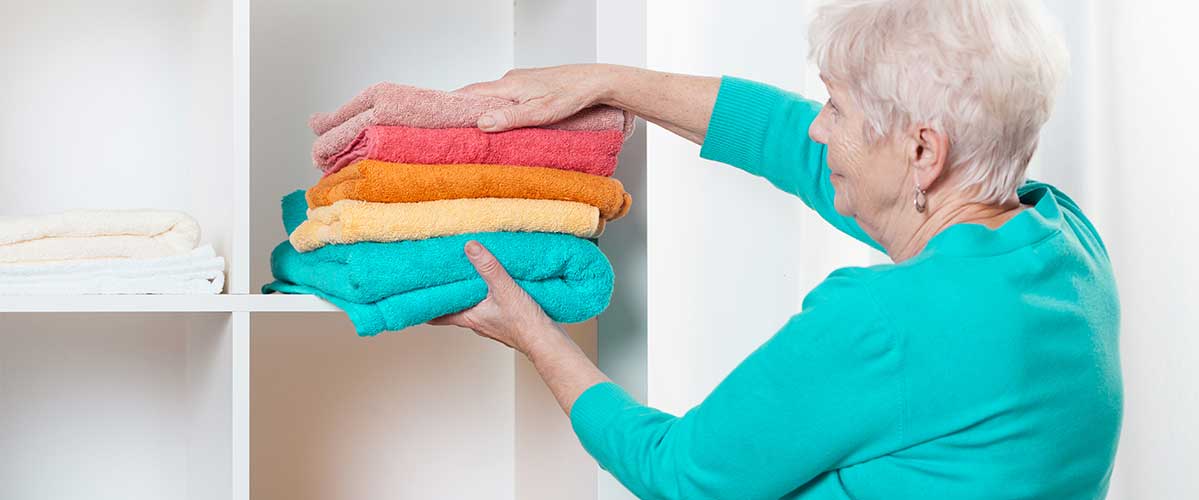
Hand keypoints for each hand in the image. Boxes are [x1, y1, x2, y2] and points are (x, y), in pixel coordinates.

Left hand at [429, 240, 559, 353]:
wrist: (546, 341)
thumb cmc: (524, 324)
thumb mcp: (504, 289)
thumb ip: (488, 268)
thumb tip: (470, 247)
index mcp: (469, 318)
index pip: (437, 315)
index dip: (425, 307)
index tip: (414, 296)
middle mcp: (477, 322)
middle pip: (454, 308)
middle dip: (448, 294)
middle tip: (440, 278)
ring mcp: (491, 323)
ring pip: (472, 307)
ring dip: (468, 294)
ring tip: (466, 276)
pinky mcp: (505, 321)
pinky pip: (489, 307)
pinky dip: (485, 297)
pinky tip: (494, 285)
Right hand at [455, 64, 618, 131]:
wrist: (595, 82)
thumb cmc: (572, 95)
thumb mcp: (540, 112)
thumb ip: (510, 117)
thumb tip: (482, 122)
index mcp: (508, 85)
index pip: (470, 93)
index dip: (452, 104)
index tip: (438, 118)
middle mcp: (511, 81)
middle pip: (479, 96)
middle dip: (465, 112)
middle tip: (453, 130)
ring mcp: (520, 83)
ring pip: (494, 99)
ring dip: (484, 113)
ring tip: (475, 133)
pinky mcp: (530, 88)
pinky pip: (507, 99)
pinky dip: (499, 111)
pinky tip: (503, 123)